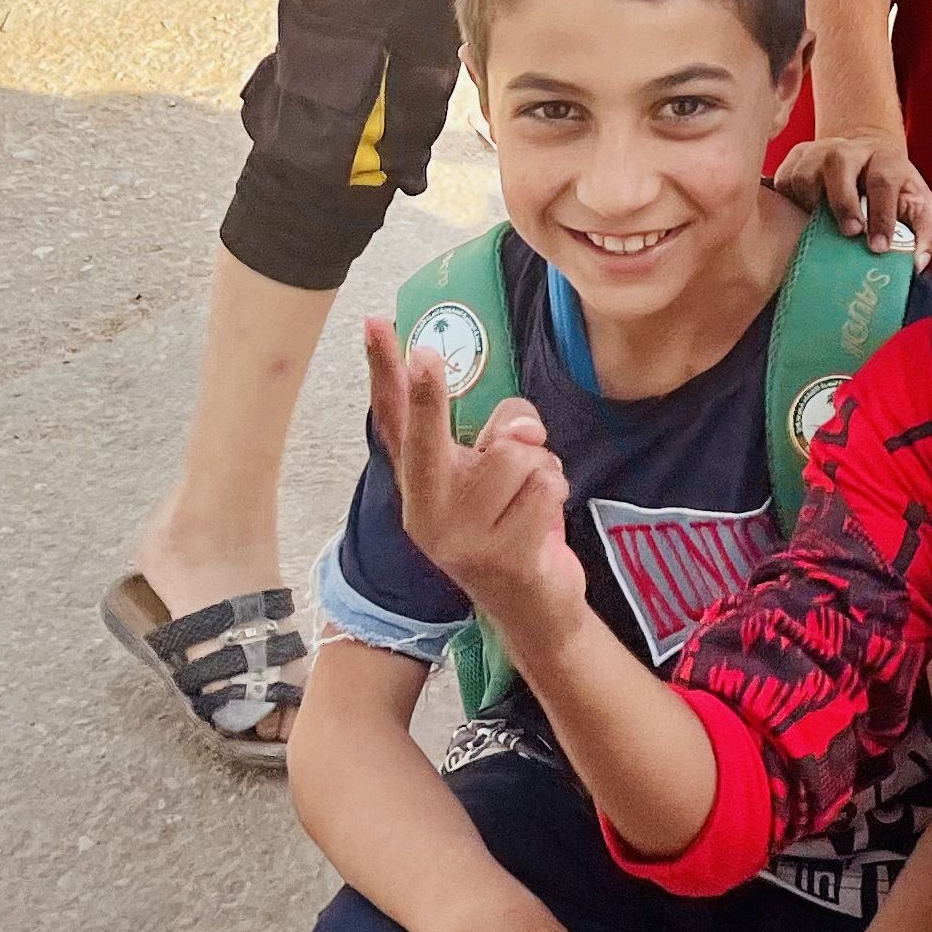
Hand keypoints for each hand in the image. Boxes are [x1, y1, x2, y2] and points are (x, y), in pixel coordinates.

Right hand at [361, 317, 589, 640]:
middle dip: (428, 393)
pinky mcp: (501, 556)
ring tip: (529, 499)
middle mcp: (427, 511)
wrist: (532, 608)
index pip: (394, 418)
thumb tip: (523, 429)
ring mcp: (460, 538)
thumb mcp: (499, 471)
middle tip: (426, 352)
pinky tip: (541, 524)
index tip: (375, 324)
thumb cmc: (512, 521)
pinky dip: (556, 491)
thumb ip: (504, 432)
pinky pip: (546, 484)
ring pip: (515, 453)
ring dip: (540, 464)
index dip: (384, 369)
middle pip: (428, 436)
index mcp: (419, 484)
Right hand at [768, 135, 931, 264]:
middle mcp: (851, 149)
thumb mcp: (924, 211)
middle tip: (850, 233)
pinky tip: (802, 216)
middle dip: (843, 202)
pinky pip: (783, 180)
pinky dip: (789, 202)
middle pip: (840, 164)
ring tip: (821, 226)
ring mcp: (819, 151)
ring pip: (805, 173)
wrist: (869, 159)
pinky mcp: (796, 159)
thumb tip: (918, 263)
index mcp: (887, 159)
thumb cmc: (896, 193)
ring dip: (810, 203)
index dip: (882, 215)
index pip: (884, 181)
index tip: (879, 247)